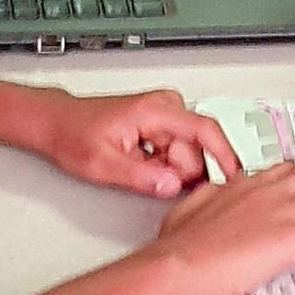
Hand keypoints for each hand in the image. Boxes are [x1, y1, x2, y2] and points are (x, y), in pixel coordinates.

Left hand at [33, 87, 240, 198]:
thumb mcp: (103, 164)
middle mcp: (165, 106)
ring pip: (187, 154)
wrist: (59, 123)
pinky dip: (164, 165)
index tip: (235, 177)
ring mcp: (165, 114)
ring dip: (168, 170)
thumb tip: (172, 187)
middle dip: (178, 171)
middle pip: (195, 150)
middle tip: (146, 176)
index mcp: (155, 110)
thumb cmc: (75, 135)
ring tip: (137, 168)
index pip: (204, 129)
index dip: (224, 155)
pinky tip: (141, 165)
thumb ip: (141, 177)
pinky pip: (177, 152)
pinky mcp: (162, 124)